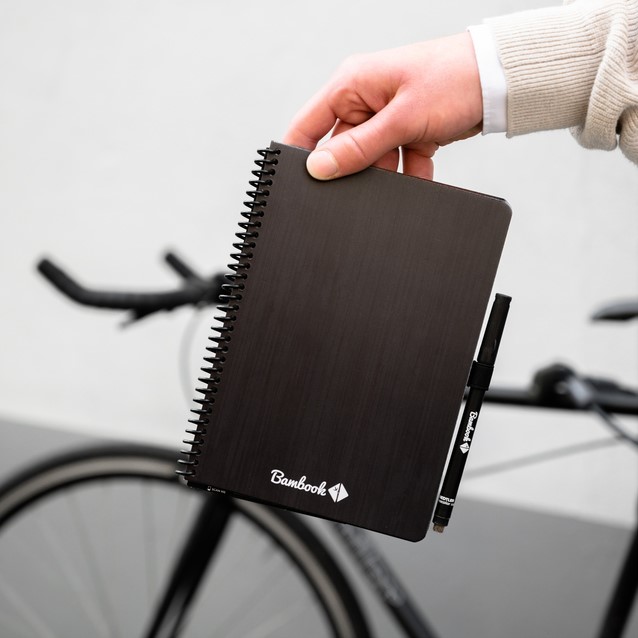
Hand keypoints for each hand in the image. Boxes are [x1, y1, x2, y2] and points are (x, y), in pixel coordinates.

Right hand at [283, 33, 482, 179]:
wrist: (501, 80)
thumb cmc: (454, 78)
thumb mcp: (401, 119)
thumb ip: (358, 147)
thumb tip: (320, 167)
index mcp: (352, 84)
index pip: (308, 124)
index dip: (300, 154)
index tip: (299, 183)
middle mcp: (365, 100)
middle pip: (342, 147)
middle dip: (354, 169)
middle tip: (364, 182)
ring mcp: (386, 117)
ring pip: (371, 159)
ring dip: (386, 173)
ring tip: (399, 175)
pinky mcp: (406, 131)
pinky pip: (396, 161)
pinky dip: (407, 173)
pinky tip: (417, 179)